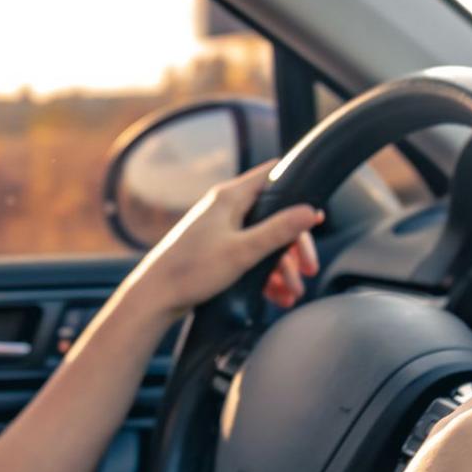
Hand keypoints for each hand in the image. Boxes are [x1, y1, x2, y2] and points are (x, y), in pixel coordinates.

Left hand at [123, 161, 322, 318]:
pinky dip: (265, 276)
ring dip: (282, 267)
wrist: (155, 297)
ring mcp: (221, 230)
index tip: (316, 213)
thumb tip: (310, 211)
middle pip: (274, 216)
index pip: (272, 175)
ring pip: (264, 242)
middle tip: (310, 269)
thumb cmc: (191, 271)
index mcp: (230, 198)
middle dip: (294, 246)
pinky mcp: (216, 251)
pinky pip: (250, 257)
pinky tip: (277, 296)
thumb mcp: (243, 251)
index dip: (298, 189)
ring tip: (292, 292)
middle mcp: (225, 208)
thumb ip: (278, 231)